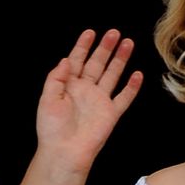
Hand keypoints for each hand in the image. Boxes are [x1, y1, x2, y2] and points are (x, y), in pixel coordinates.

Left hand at [35, 29, 142, 176]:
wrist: (65, 152)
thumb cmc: (52, 129)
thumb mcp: (47, 99)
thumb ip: (56, 77)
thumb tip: (66, 59)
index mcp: (68, 86)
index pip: (77, 60)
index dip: (83, 46)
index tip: (90, 33)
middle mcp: (85, 90)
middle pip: (97, 64)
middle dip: (105, 48)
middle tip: (114, 33)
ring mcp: (99, 101)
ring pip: (112, 75)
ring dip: (120, 59)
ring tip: (128, 43)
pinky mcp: (111, 113)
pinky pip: (124, 98)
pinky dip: (131, 87)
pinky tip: (137, 74)